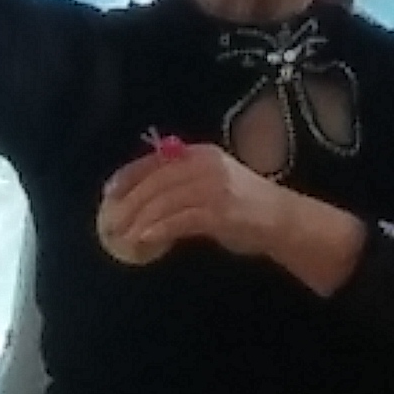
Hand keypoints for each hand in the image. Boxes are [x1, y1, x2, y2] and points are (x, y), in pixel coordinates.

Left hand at [95, 141, 279, 267]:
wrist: (284, 220)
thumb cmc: (244, 206)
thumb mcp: (211, 183)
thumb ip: (181, 184)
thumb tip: (142, 198)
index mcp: (201, 154)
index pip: (155, 161)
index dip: (129, 176)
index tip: (110, 193)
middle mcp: (206, 166)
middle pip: (156, 182)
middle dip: (129, 203)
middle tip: (111, 222)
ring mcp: (214, 188)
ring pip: (164, 201)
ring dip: (140, 220)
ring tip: (124, 236)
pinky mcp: (221, 212)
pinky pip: (181, 220)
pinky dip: (159, 229)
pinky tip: (145, 239)